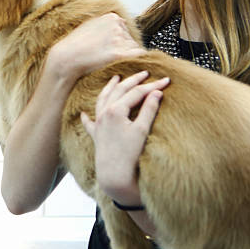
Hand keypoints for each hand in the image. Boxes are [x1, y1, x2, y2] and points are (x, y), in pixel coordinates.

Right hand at [48, 13, 145, 86]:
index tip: (110, 48)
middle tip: (110, 56)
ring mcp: (119, 39)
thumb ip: (105, 24)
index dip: (119, 41)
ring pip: (134, 48)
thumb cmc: (74, 44)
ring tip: (111, 61)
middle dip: (124, 48)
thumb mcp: (89, 25)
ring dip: (127, 56)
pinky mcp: (119, 54)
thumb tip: (118, 24)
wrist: (66, 58)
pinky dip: (136, 61)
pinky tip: (126, 64)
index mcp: (111, 17)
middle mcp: (117, 26)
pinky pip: (139, 56)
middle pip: (130, 39)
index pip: (125, 29)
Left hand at [80, 71, 169, 205]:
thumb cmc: (130, 155)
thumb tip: (156, 93)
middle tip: (145, 73)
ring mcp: (98, 123)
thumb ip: (149, 110)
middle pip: (119, 91)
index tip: (166, 80)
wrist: (115, 176)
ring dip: (109, 88)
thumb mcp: (142, 131)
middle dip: (133, 81)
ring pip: (102, 99)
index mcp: (116, 110)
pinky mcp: (96, 135)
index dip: (152, 86)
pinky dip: (87, 116)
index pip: (136, 93)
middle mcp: (104, 113)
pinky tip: (83, 113)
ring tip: (115, 78)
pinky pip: (89, 122)